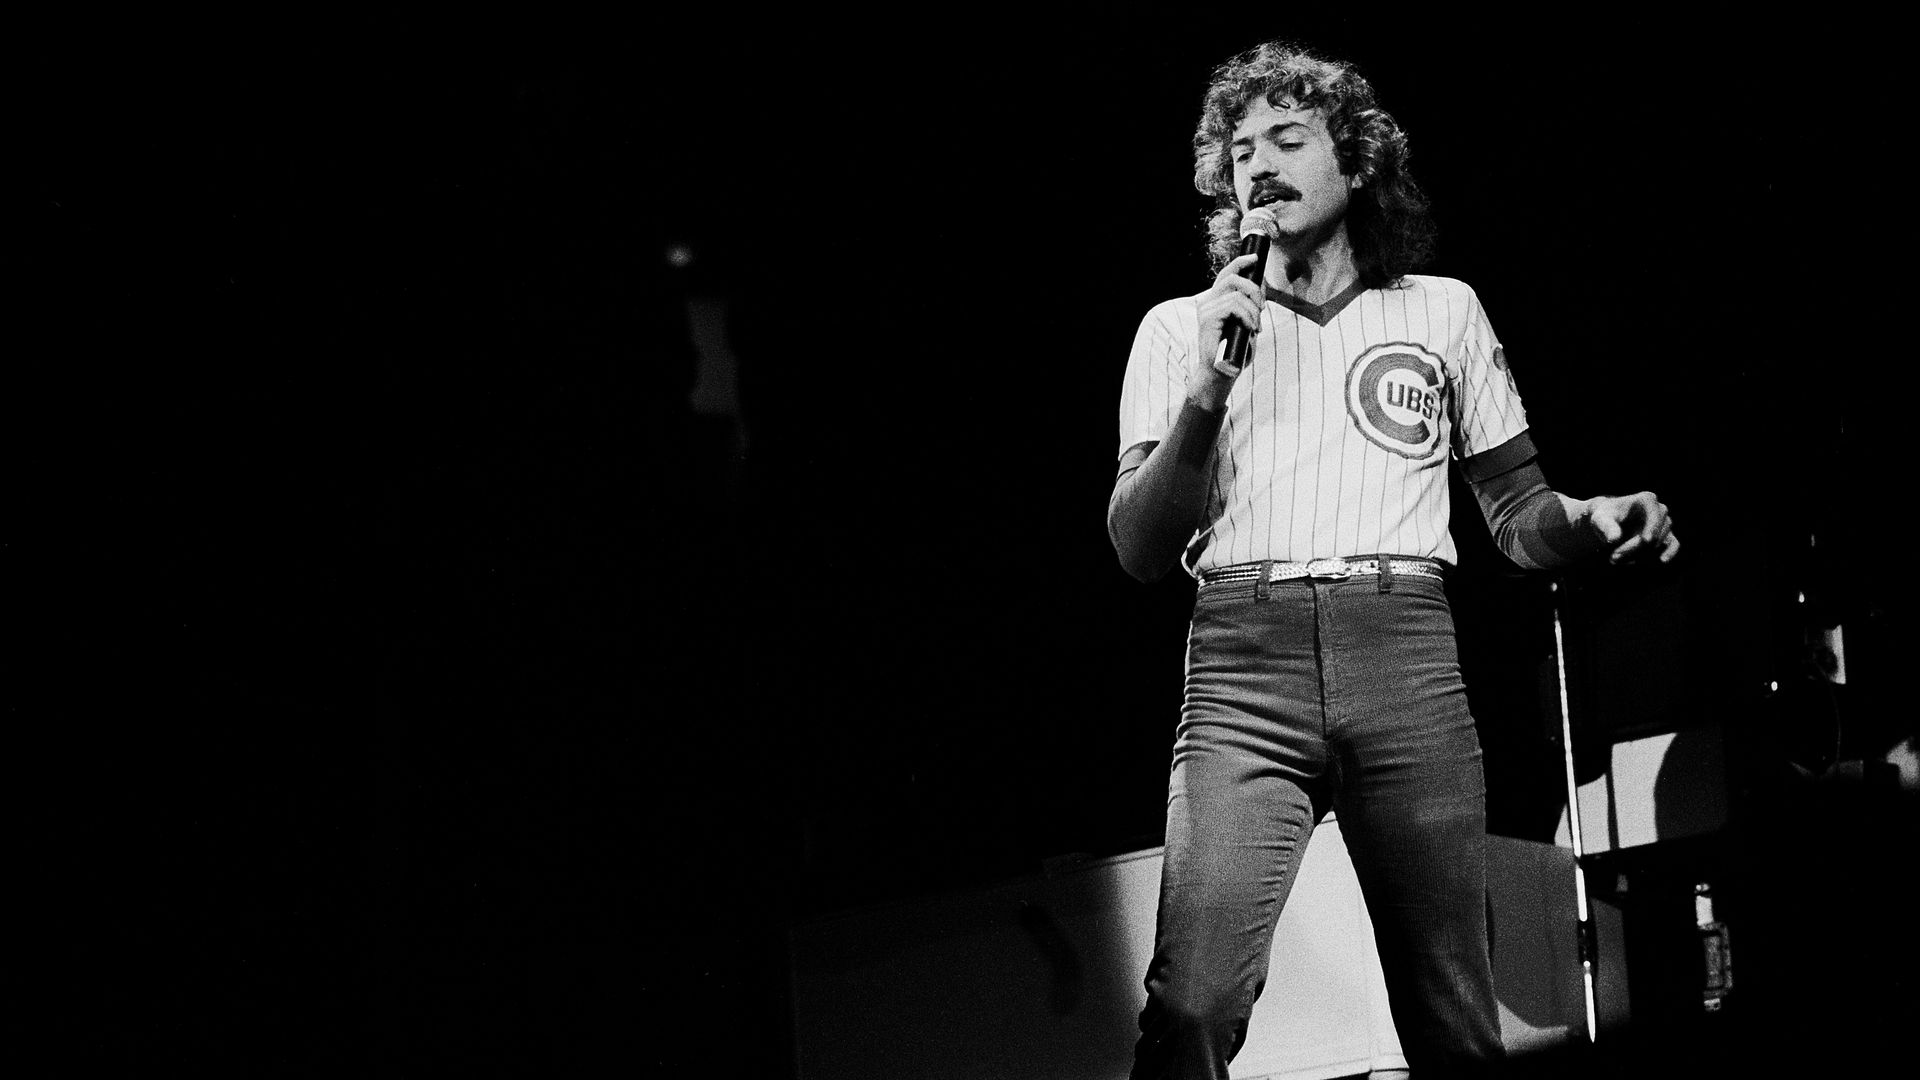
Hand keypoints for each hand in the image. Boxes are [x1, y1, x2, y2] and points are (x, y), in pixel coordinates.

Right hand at [1187, 252, 1264, 411]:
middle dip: (1253, 288)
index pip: (1226, 274)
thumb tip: (1260, 287)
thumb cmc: (1234, 350)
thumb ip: (1250, 306)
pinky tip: (1250, 328)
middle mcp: (1207, 302)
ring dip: (1253, 309)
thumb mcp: (1246, 323)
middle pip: (1231, 277)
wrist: (1221, 372)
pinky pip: (1233, 306)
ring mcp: (1205, 310)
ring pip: (1237, 294)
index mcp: (1214, 301)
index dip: (1240, 262)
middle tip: (1262, 307)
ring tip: (1256, 326)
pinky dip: (1247, 315)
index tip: (1255, 259)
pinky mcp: (1207, 319)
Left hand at [1586, 492, 1678, 564]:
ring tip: (1614, 559)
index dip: (1651, 527)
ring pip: (1656, 544)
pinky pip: (1673, 544)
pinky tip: (1662, 560)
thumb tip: (1614, 538)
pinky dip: (1669, 552)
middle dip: (1634, 548)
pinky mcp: (1666, 536)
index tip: (1645, 540)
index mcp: (1647, 500)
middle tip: (1612, 557)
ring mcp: (1665, 523)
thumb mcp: (1600, 519)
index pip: (1653, 514)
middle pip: (1653, 534)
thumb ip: (1606, 527)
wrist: (1609, 523)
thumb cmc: (1605, 517)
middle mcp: (1660, 510)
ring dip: (1636, 555)